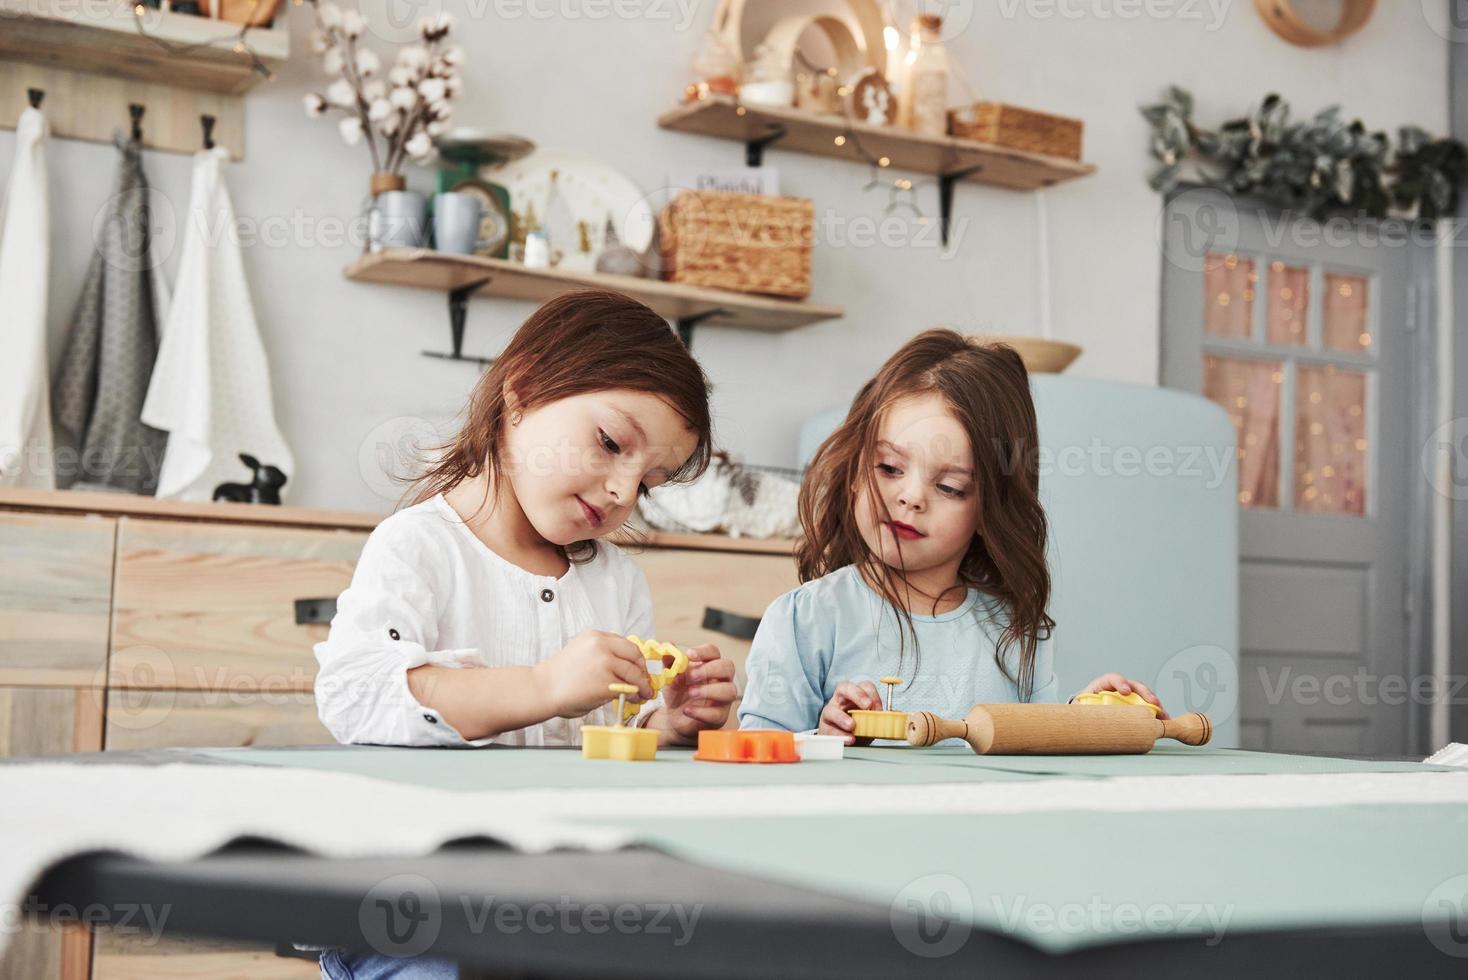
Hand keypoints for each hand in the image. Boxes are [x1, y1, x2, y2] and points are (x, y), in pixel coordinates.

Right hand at [533, 630, 652, 718]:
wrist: (542, 689)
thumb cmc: (559, 676)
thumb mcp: (581, 652)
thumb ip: (601, 652)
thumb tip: (624, 665)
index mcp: (594, 636)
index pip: (625, 643)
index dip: (635, 658)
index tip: (639, 668)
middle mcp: (601, 645)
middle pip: (634, 654)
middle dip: (643, 669)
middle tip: (645, 681)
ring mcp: (605, 663)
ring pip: (634, 673)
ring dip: (642, 685)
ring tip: (643, 694)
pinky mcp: (606, 682)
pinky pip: (627, 688)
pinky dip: (634, 695)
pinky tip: (633, 700)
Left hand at [647, 644, 736, 744]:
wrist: (674, 717)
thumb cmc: (678, 692)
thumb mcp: (671, 676)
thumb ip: (670, 662)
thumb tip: (667, 646)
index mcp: (709, 665)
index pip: (714, 652)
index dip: (704, 651)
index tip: (690, 654)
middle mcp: (720, 679)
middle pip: (728, 667)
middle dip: (710, 669)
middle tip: (692, 675)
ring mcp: (723, 698)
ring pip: (730, 690)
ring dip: (710, 690)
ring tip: (691, 692)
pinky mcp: (720, 716)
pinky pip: (718, 713)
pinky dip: (702, 712)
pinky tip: (687, 710)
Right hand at [818, 680, 882, 744]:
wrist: (845, 744)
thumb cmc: (859, 729)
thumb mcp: (871, 721)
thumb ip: (879, 717)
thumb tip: (894, 716)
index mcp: (854, 695)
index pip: (864, 686)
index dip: (873, 695)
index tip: (879, 709)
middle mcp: (840, 700)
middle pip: (844, 687)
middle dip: (857, 695)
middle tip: (867, 706)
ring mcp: (830, 714)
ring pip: (831, 710)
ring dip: (842, 718)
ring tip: (852, 726)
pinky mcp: (824, 729)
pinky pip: (828, 730)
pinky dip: (839, 735)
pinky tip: (848, 739)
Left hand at [1073, 672, 1168, 718]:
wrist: (1085, 713)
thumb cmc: (1083, 709)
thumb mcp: (1080, 707)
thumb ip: (1082, 708)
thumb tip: (1082, 714)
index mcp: (1102, 685)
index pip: (1112, 678)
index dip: (1120, 682)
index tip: (1125, 691)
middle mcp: (1117, 689)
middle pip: (1134, 686)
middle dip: (1145, 693)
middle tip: (1153, 702)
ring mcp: (1128, 697)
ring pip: (1144, 696)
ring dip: (1155, 704)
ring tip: (1163, 714)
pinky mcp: (1134, 706)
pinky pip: (1147, 707)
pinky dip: (1156, 712)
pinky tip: (1163, 719)